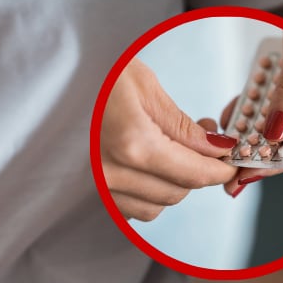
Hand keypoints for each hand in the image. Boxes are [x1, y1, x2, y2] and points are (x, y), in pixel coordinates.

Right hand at [100, 57, 237, 220]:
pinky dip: (148, 193)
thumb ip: (184, 127)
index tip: (231, 160)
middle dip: (198, 172)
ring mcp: (97, 186)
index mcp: (131, 143)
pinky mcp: (90, 191)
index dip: (220, 169)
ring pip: (156, 206)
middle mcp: (111, 173)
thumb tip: (217, 150)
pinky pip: (131, 208)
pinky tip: (148, 166)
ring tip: (173, 151)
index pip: (192, 173)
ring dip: (173, 184)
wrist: (50, 75)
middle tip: (206, 142)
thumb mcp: (145, 87)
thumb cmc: (94, 74)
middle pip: (177, 192)